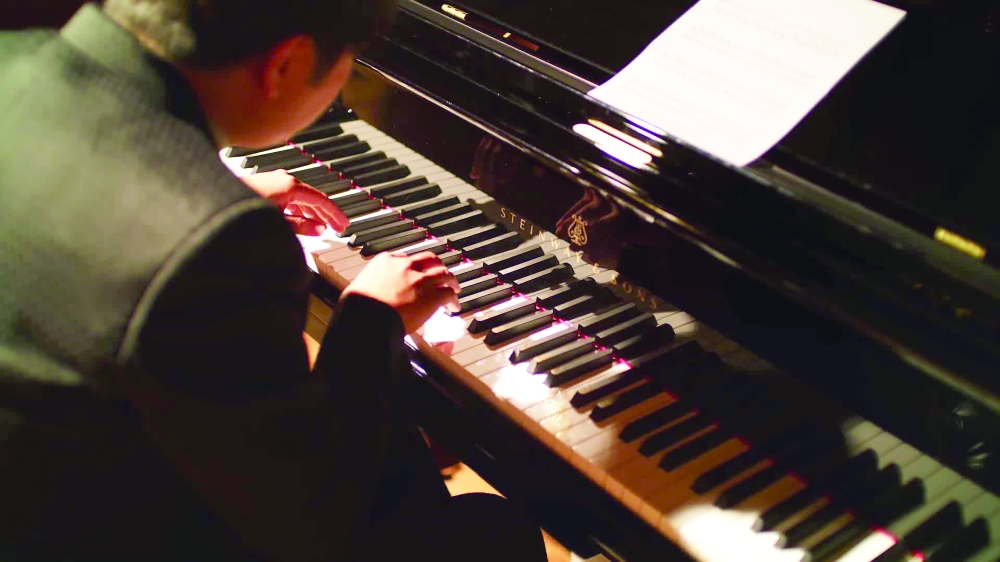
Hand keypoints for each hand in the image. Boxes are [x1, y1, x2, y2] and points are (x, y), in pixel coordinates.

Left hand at [241, 170, 348, 235]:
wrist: (215, 199)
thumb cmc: (243, 207)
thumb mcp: (279, 222)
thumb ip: (301, 226)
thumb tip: (319, 229)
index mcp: (291, 185)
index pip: (322, 200)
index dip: (335, 214)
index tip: (343, 225)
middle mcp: (285, 179)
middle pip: (313, 198)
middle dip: (326, 215)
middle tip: (337, 228)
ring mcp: (276, 181)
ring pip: (302, 199)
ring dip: (313, 214)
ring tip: (322, 228)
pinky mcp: (268, 186)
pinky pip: (291, 198)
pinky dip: (299, 210)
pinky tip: (302, 221)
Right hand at [341, 252, 460, 333]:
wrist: (367, 318)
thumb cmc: (357, 307)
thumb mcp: (359, 286)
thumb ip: (371, 284)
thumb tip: (372, 290)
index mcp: (386, 260)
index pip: (406, 258)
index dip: (415, 267)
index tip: (417, 273)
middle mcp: (406, 266)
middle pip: (430, 260)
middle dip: (437, 266)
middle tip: (441, 274)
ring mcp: (421, 280)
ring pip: (444, 274)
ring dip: (451, 280)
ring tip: (454, 288)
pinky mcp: (432, 296)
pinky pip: (448, 294)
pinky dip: (453, 299)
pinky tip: (453, 305)